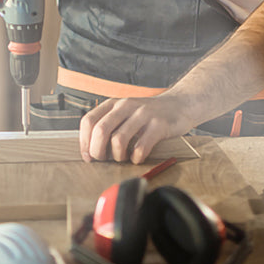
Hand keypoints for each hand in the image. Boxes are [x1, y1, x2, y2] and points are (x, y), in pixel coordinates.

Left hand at [79, 92, 195, 164]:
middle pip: (100, 130)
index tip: (88, 156)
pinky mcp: (159, 125)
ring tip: (123, 158)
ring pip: (119, 140)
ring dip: (118, 156)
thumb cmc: (147, 115)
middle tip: (104, 160)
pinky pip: (141, 147)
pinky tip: (138, 157)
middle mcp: (126, 106)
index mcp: (114, 104)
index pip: (88, 121)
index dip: (84, 142)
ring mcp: (143, 114)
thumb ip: (109, 125)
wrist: (179, 104)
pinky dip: (136, 158)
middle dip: (98, 152)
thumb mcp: (125, 113)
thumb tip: (90, 150)